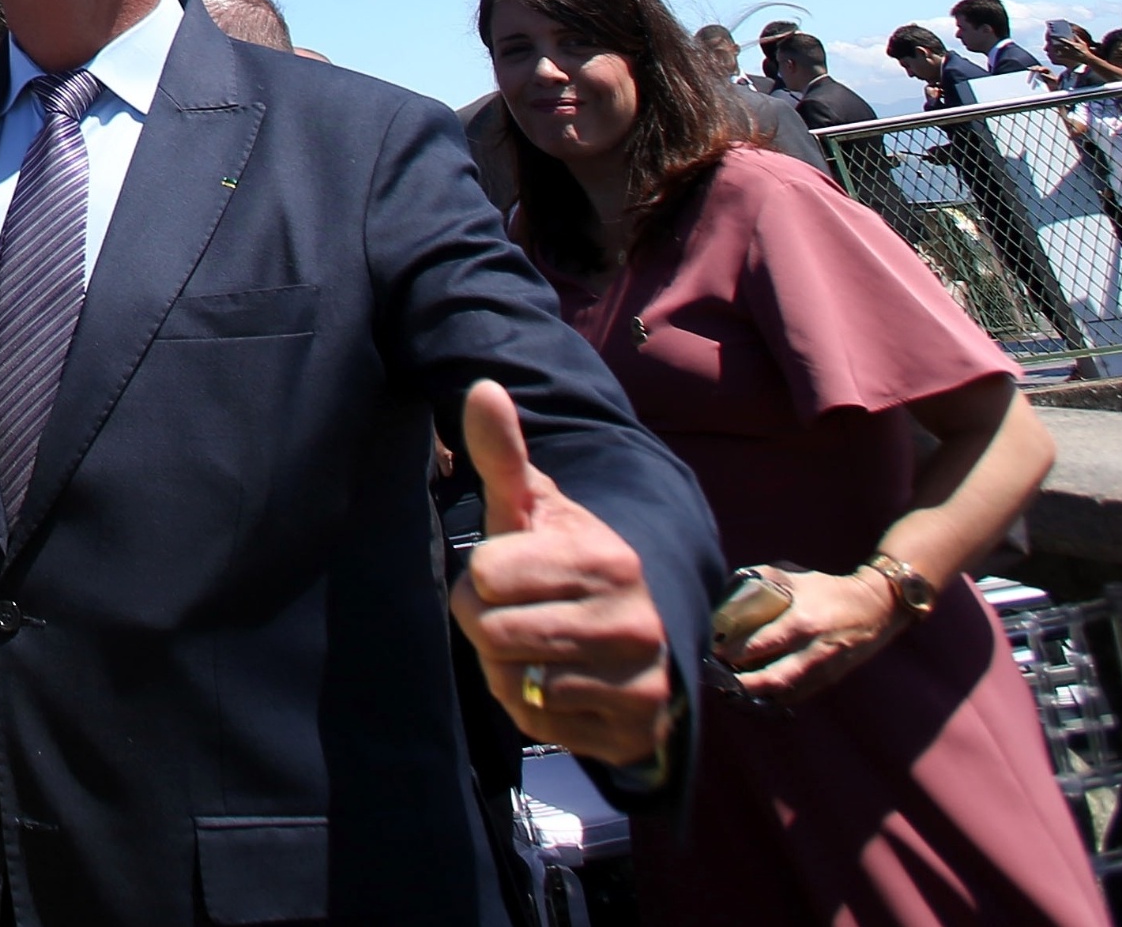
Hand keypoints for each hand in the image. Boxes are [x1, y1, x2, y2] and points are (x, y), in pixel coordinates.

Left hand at [449, 382, 677, 769]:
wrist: (640, 636)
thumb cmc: (565, 562)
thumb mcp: (535, 507)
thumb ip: (503, 454)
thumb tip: (482, 388)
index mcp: (606, 558)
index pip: (483, 575)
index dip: (480, 577)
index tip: (510, 573)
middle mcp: (634, 621)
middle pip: (492, 632)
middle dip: (487, 624)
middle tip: (519, 613)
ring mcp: (641, 683)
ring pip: (513, 682)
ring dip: (507, 669)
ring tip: (539, 647)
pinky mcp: (635, 733)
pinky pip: (540, 726)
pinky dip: (534, 710)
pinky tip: (560, 684)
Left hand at [723, 562, 908, 702]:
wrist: (876, 608)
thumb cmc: (828, 589)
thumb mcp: (795, 576)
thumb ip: (762, 578)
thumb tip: (728, 585)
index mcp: (802, 622)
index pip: (763, 644)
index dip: (735, 652)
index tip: (711, 651)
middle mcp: (814, 651)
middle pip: (774, 679)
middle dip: (742, 684)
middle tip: (717, 680)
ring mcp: (824, 669)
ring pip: (785, 693)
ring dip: (756, 694)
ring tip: (729, 689)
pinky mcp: (830, 680)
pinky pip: (798, 695)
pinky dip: (775, 697)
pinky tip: (755, 693)